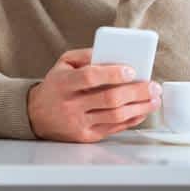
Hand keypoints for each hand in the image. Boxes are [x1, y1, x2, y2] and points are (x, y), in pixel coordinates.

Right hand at [28, 48, 161, 142]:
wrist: (36, 115)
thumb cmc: (55, 86)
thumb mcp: (62, 63)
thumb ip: (86, 56)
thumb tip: (113, 54)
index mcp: (63, 83)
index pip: (89, 77)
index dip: (112, 74)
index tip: (131, 70)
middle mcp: (70, 105)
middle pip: (109, 99)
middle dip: (136, 92)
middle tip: (154, 85)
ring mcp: (79, 123)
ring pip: (116, 116)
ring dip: (140, 107)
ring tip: (154, 98)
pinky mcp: (87, 136)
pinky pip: (115, 128)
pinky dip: (133, 119)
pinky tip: (142, 110)